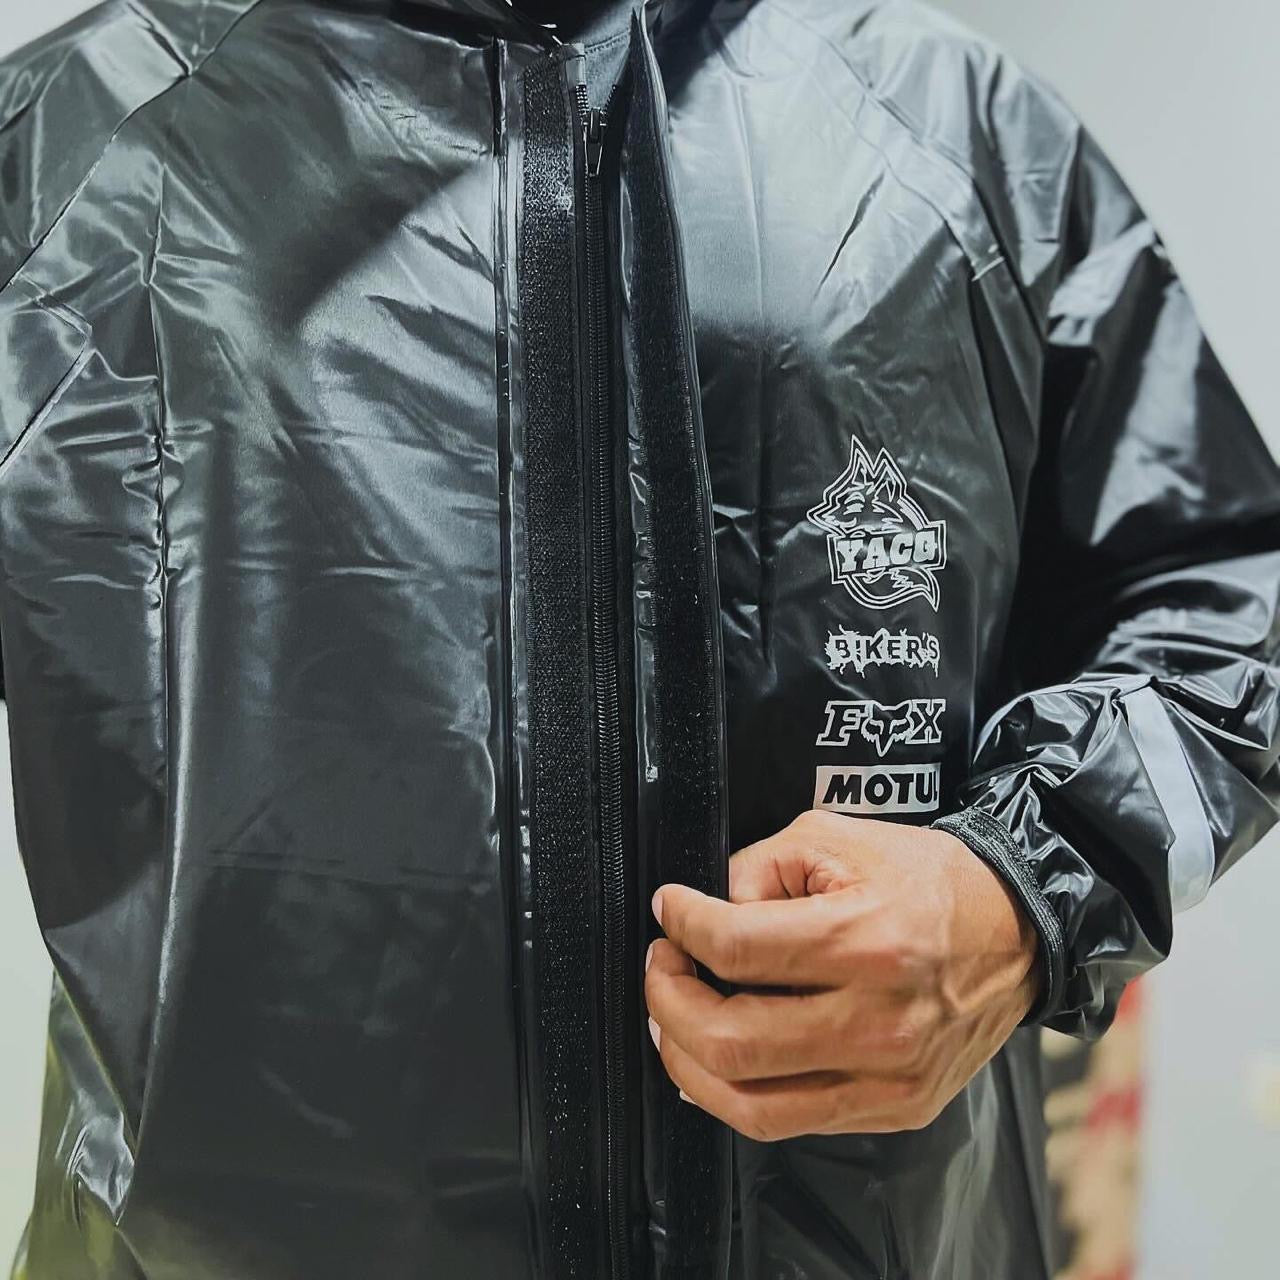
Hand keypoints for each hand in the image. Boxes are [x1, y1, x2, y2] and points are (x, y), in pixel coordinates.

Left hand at [644, 809, 1039, 1140]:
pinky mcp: (896, 1108)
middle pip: (730, 1041)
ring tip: (674, 1018)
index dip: (682, 924)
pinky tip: (717, 1059)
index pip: (734, 948)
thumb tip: (711, 909)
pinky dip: (736, 1094)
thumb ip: (762, 866)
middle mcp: (877, 1021)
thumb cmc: (930, 881)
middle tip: (664, 965)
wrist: (1018, 929)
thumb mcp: (839, 838)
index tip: (670, 910)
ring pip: (749, 1102)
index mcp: (864, 941)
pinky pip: (790, 1121)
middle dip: (668, 1001)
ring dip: (687, 1060)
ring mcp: (889, 1077)